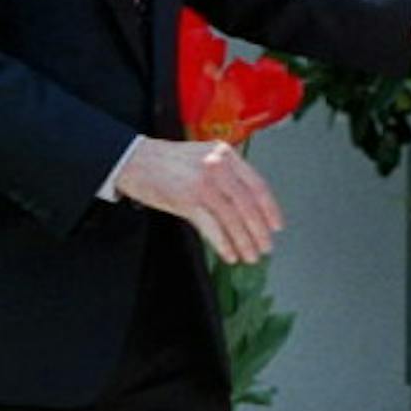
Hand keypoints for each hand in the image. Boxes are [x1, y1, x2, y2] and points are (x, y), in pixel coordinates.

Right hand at [113, 139, 283, 263]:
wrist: (134, 160)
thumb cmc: (169, 161)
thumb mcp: (205, 156)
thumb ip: (228, 172)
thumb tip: (250, 202)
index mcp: (227, 155)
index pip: (257, 185)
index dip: (270, 209)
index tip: (277, 226)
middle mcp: (218, 167)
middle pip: (247, 204)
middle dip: (259, 230)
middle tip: (266, 247)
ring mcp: (202, 184)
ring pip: (232, 218)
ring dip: (243, 241)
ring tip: (250, 256)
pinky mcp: (186, 200)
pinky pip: (211, 227)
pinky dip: (223, 243)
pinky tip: (230, 254)